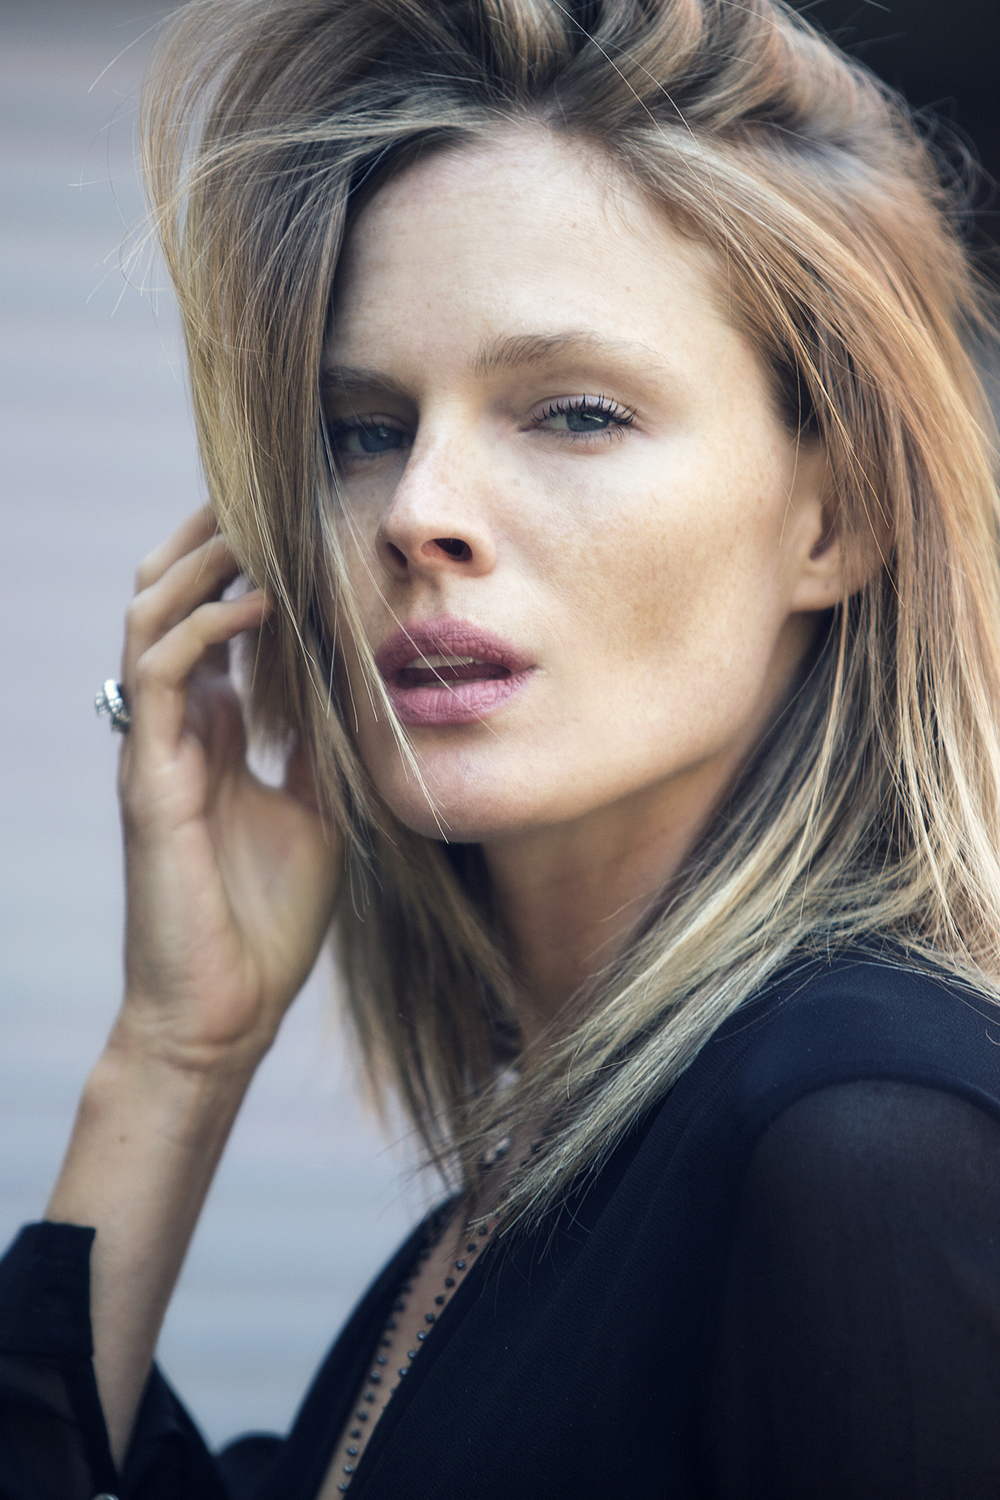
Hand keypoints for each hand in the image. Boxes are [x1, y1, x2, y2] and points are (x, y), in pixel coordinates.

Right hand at [114, 507, 340, 1075]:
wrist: (227, 1010)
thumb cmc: (270, 917)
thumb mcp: (320, 809)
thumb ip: (325, 743)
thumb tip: (363, 681)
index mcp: (212, 730)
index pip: (216, 617)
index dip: (246, 562)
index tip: (302, 516)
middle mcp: (177, 725)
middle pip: (169, 596)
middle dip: (211, 536)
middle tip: (270, 490)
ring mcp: (156, 746)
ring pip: (150, 615)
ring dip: (199, 561)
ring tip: (258, 521)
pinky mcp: (149, 777)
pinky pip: (160, 674)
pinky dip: (204, 627)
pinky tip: (257, 602)